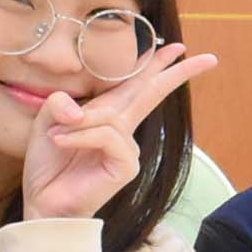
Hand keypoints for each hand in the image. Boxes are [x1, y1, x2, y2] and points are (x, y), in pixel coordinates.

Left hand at [18, 43, 217, 224]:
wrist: (44, 202)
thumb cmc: (48, 165)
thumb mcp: (46, 122)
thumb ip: (59, 102)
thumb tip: (81, 110)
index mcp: (108, 115)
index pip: (136, 84)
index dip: (156, 65)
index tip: (178, 49)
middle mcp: (122, 130)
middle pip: (153, 92)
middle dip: (176, 73)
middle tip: (208, 58)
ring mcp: (128, 148)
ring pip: (111, 116)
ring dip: (80, 123)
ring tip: (56, 136)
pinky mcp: (127, 166)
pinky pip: (107, 136)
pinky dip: (82, 136)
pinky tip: (61, 142)